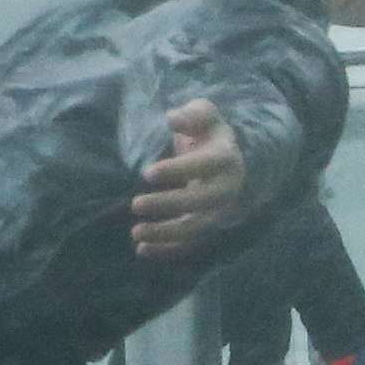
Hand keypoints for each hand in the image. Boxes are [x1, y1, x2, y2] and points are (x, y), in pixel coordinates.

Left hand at [129, 98, 245, 259]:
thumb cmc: (208, 134)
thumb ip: (191, 114)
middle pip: (200, 202)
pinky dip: (167, 250)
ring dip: (165, 234)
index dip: (177, 170)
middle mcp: (225, 188)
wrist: (229, 161)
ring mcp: (218, 211)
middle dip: (168, 205)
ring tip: (135, 233)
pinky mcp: (206, 228)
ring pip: (195, 228)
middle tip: (135, 204)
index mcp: (224, 158)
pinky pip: (189, 244)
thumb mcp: (204, 114)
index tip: (147, 173)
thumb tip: (172, 119)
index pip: (204, 166)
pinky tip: (141, 250)